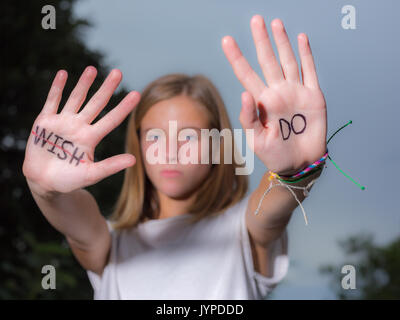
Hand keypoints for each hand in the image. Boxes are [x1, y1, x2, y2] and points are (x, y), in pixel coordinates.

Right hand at [22, 66, 139, 195]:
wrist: (44, 182)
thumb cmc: (69, 180)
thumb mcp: (91, 174)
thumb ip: (110, 166)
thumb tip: (134, 160)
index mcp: (91, 138)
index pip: (112, 119)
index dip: (124, 107)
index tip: (137, 94)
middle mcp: (79, 126)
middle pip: (96, 104)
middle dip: (107, 88)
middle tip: (118, 72)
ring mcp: (62, 122)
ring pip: (76, 99)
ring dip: (83, 84)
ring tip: (93, 69)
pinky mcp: (45, 122)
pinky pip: (52, 101)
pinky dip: (57, 88)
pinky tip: (64, 74)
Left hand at [222, 15, 326, 174]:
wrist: (299, 164)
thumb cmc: (274, 154)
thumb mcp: (256, 139)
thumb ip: (249, 117)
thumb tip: (244, 93)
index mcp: (261, 102)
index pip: (246, 74)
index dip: (237, 58)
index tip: (226, 40)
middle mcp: (277, 92)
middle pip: (267, 61)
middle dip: (261, 40)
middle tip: (255, 19)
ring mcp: (295, 92)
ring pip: (288, 60)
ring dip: (282, 42)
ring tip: (275, 23)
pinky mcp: (313, 96)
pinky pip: (310, 71)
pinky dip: (306, 54)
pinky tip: (300, 39)